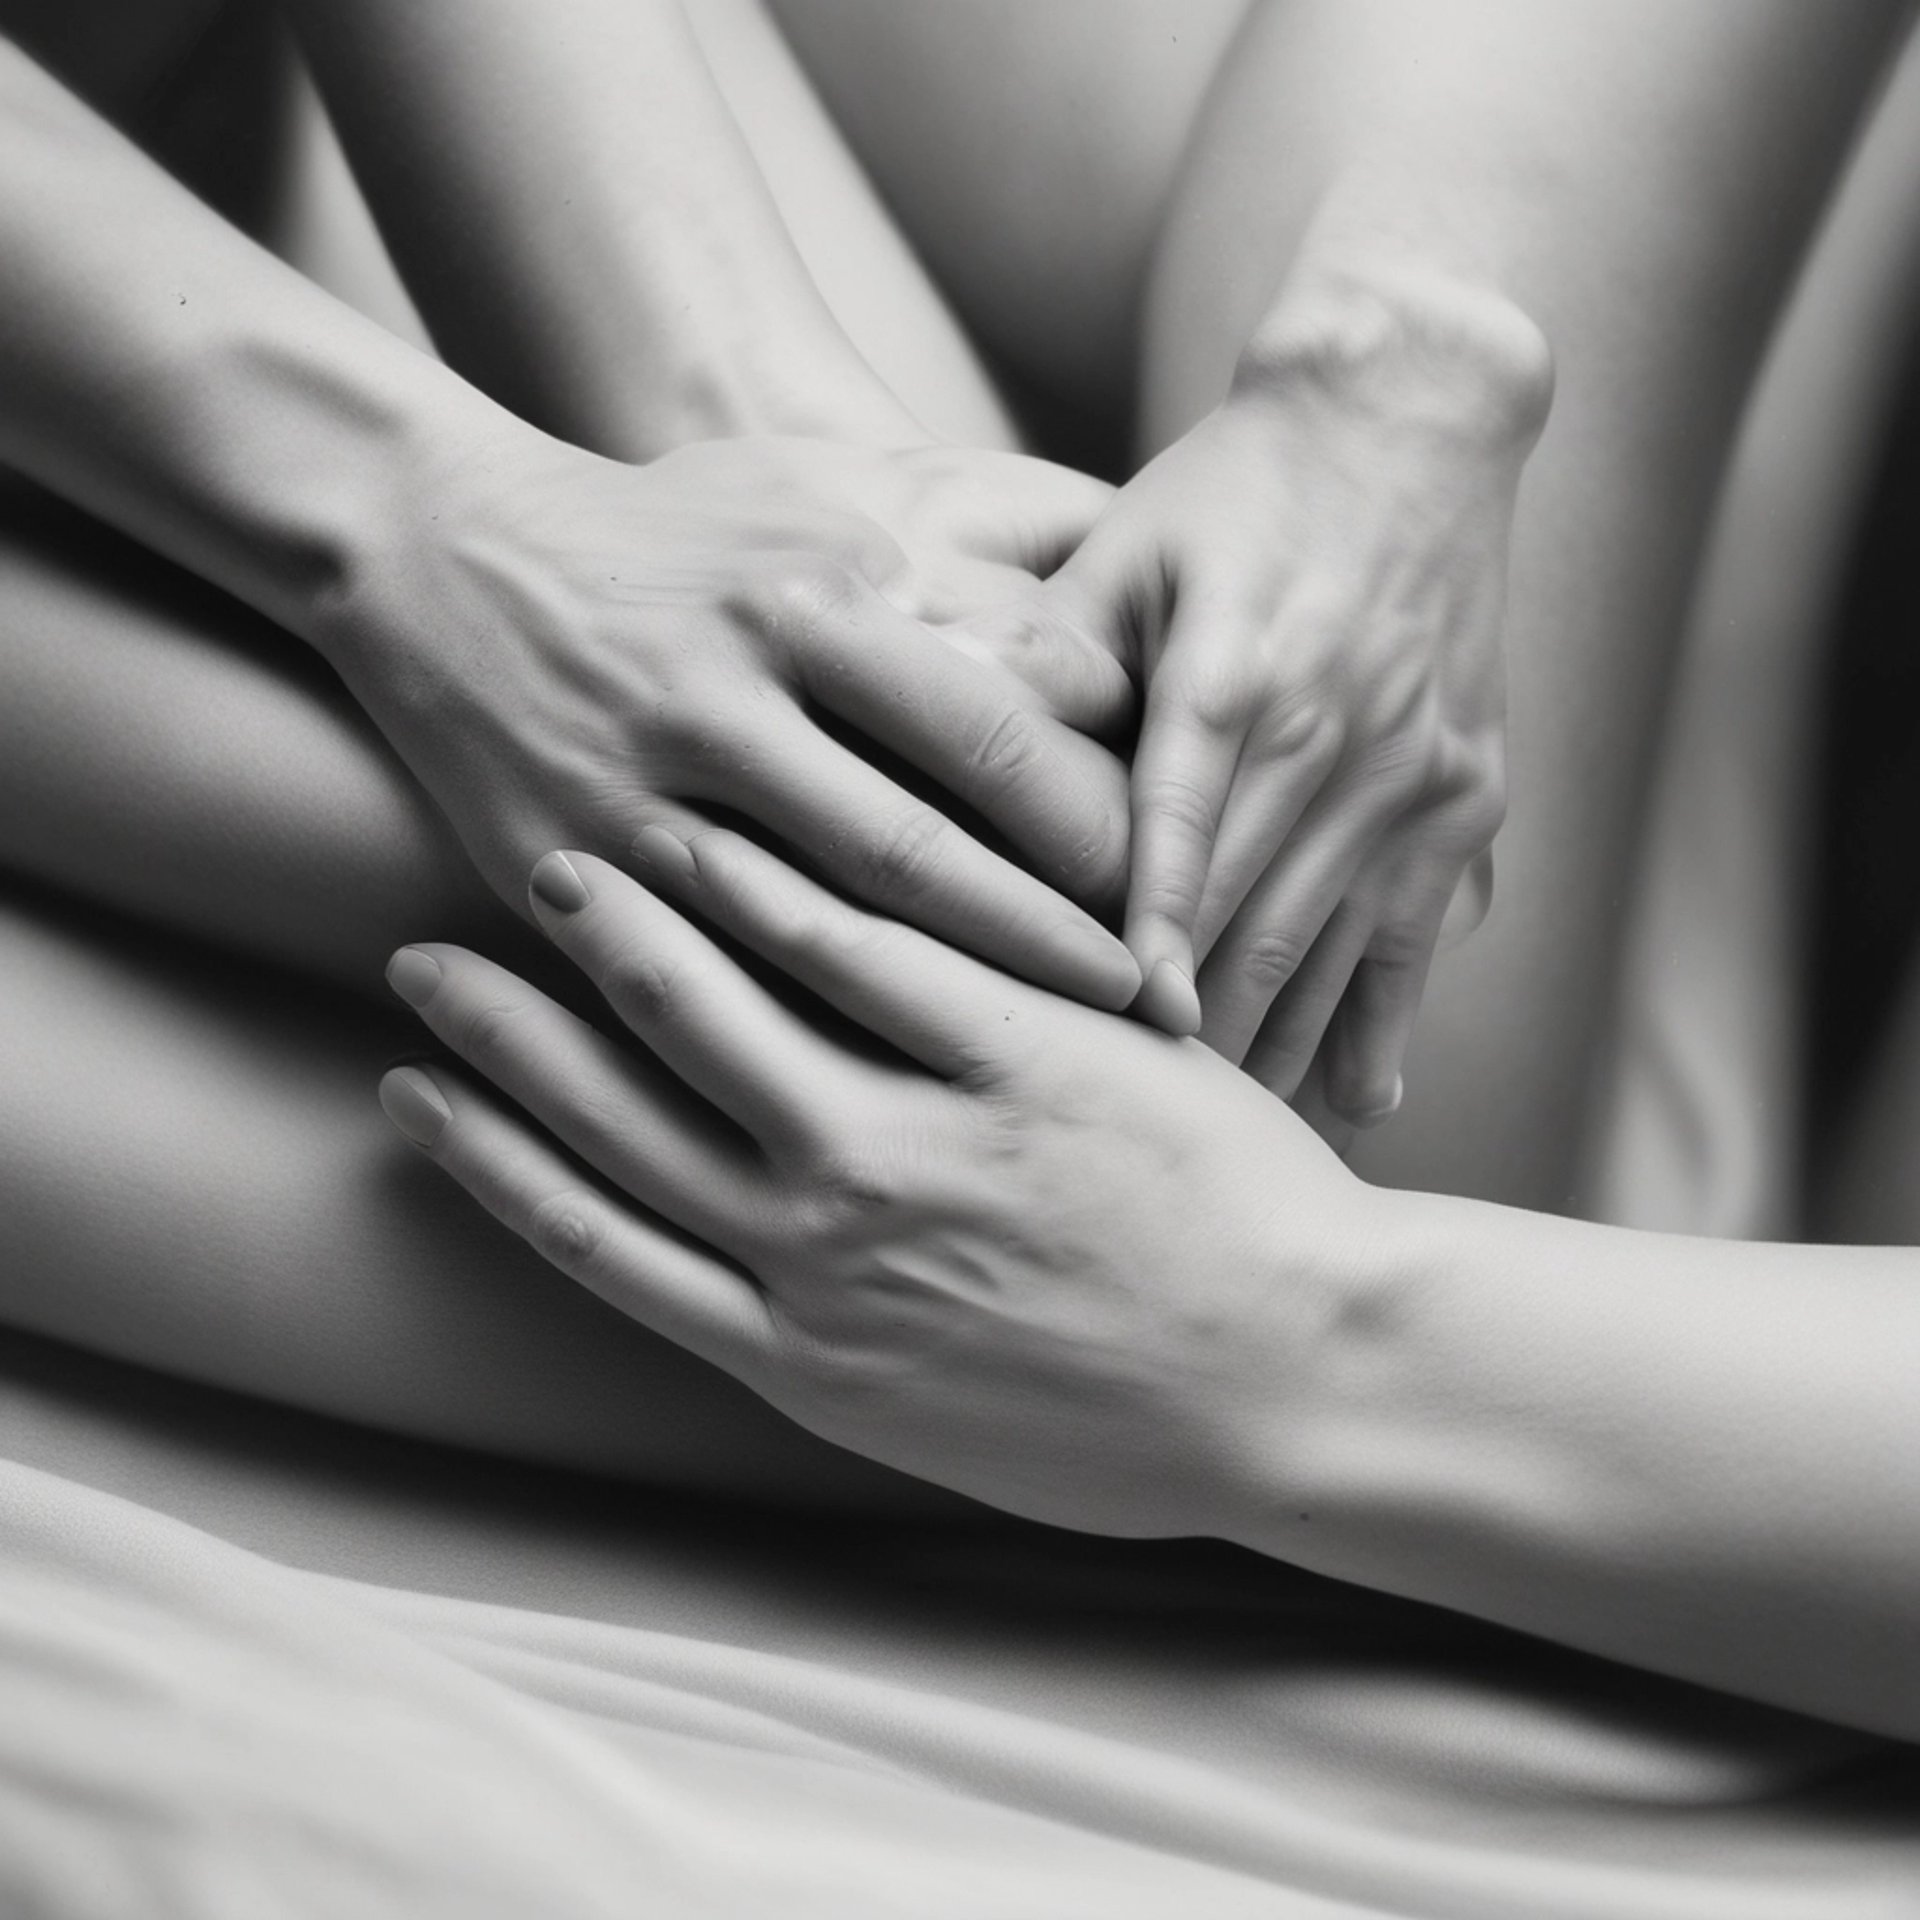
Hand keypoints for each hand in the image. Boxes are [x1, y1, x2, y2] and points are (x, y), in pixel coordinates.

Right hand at [317, 427, 1137, 1008]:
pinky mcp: (557, 861)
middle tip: (1143, 1022)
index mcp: (818, 592)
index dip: (1102, 833)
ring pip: (804, 933)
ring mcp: (631, 784)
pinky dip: (779, 1035)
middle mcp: (728, 690)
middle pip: (919, 855)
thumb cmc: (686, 528)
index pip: (998, 738)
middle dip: (1041, 952)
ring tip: (1032, 1081)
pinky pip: (687, 974)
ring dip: (925, 1018)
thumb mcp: (832, 478)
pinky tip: (866, 1095)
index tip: (1173, 905)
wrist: (447, 548)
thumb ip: (986, 516)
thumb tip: (1131, 540)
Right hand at [375, 833, 1381, 1539]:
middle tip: (423, 957)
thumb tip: (766, 1290)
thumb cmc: (1135, 1425)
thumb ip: (840, 1349)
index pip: (593, 1236)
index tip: (411, 1091)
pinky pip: (876, 967)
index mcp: (798, 1351)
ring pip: (722, 1025)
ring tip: (554, 867)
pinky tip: (730, 840)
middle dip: (507, 1034)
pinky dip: (788, 902)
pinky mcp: (1021, 1069)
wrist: (1308, 1388)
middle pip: (620, 1118)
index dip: (488, 1157)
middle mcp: (826, 1252)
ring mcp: (918, 1154)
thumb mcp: (945, 1424)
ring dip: (621, 943)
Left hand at [1038, 290, 1549, 1119]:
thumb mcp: (1122, 551)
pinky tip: (1356, 1112)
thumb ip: (1049, 662)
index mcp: (1233, 680)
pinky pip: (1416, 943)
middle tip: (1102, 1140)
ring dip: (1265, 1060)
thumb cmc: (1231, 491)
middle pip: (1243, 933)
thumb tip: (945, 751)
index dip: (1132, 963)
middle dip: (1177, 1047)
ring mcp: (1409, 780)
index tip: (1097, 1057)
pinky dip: (1381, 1030)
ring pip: (1324, 958)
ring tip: (1203, 1156)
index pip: (1171, 850)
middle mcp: (1332, 742)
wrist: (1409, 420)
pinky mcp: (1463, 799)